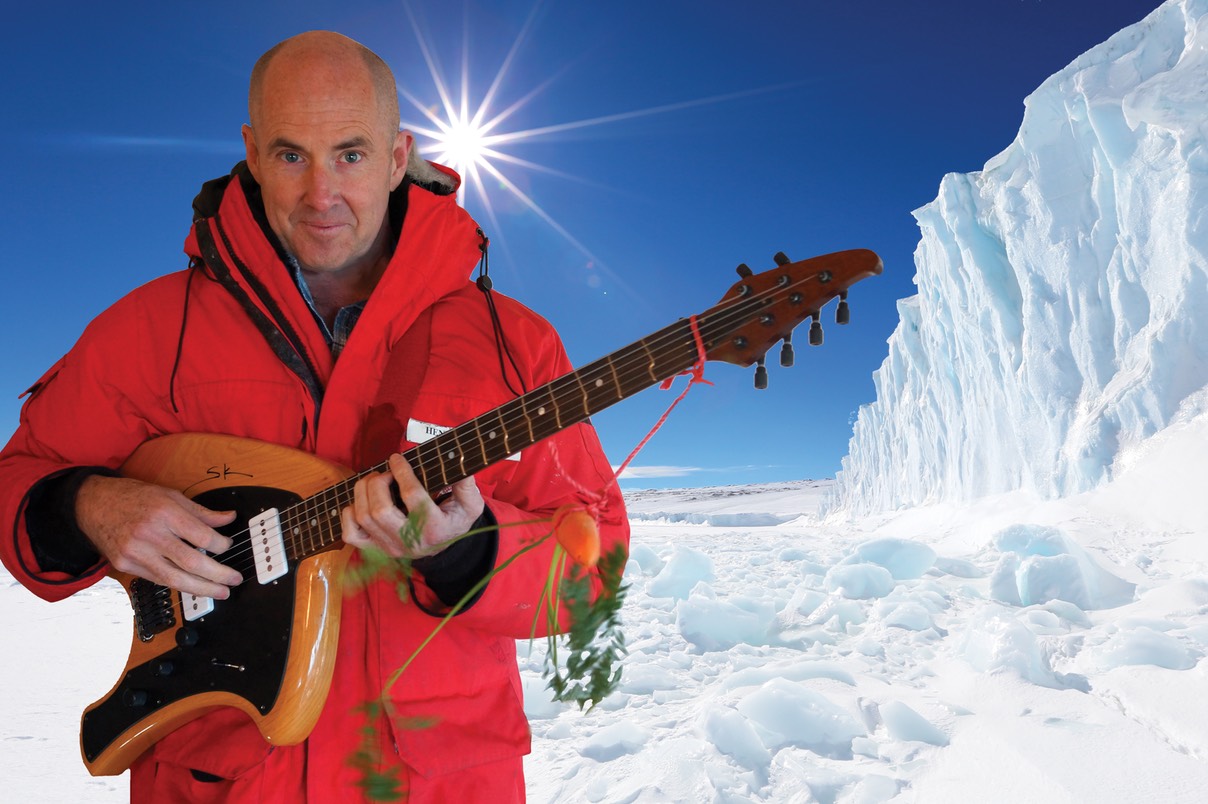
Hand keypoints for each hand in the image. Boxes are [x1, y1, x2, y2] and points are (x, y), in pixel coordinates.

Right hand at [76, 475, 241, 597]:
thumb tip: (228, 519)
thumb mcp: (171, 495)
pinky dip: (178, 584)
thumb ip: (201, 512)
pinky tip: (193, 586)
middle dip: (218, 575)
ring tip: (220, 592)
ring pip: (174, 579)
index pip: (201, 536)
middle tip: (234, 580)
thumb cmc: (134, 498)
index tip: (228, 546)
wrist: (93, 505)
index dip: (221, 545)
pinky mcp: (125, 566)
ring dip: (202, 589)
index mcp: (164, 512)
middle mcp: (149, 534)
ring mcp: (135, 553)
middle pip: (191, 562)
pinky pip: (158, 580)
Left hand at [341, 453, 483, 557]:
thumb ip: (466, 484)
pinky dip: (349, 513)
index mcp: (434, 528)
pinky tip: (362, 501)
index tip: (397, 458)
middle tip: (386, 472)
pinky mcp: (376, 549)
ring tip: (375, 480)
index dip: (401, 472)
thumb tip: (457, 460)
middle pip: (380, 510)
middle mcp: (409, 541)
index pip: (412, 496)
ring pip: (363, 517)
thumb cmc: (454, 520)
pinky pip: (350, 534)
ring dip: (363, 491)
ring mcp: (389, 547)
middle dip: (378, 483)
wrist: (444, 548)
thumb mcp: (470, 505)